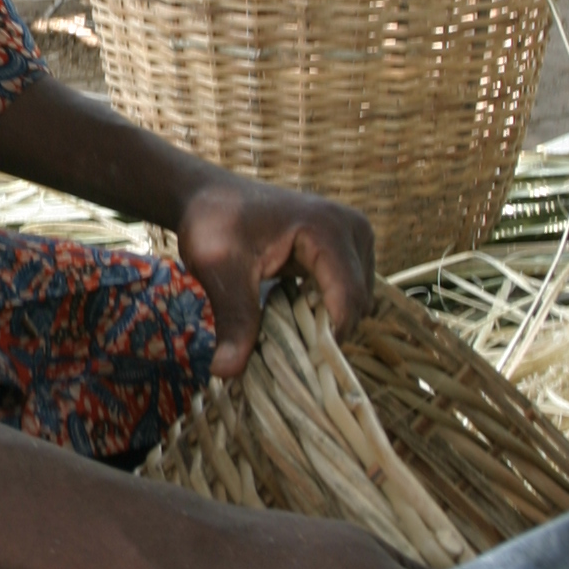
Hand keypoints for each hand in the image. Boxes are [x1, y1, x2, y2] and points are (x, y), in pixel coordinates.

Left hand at [175, 175, 375, 373]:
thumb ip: (233, 320)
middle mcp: (352, 229)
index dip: (329, 337)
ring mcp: (354, 237)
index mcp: (327, 229)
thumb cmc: (215, 222)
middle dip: (327, 332)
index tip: (299, 365)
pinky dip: (326, 309)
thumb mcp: (219, 270)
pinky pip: (349, 291)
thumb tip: (226, 372)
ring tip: (287, 329)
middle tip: (287, 351)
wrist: (210, 196)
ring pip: (357, 301)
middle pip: (358, 302)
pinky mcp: (347, 248)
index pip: (348, 298)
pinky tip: (293, 313)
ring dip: (328, 322)